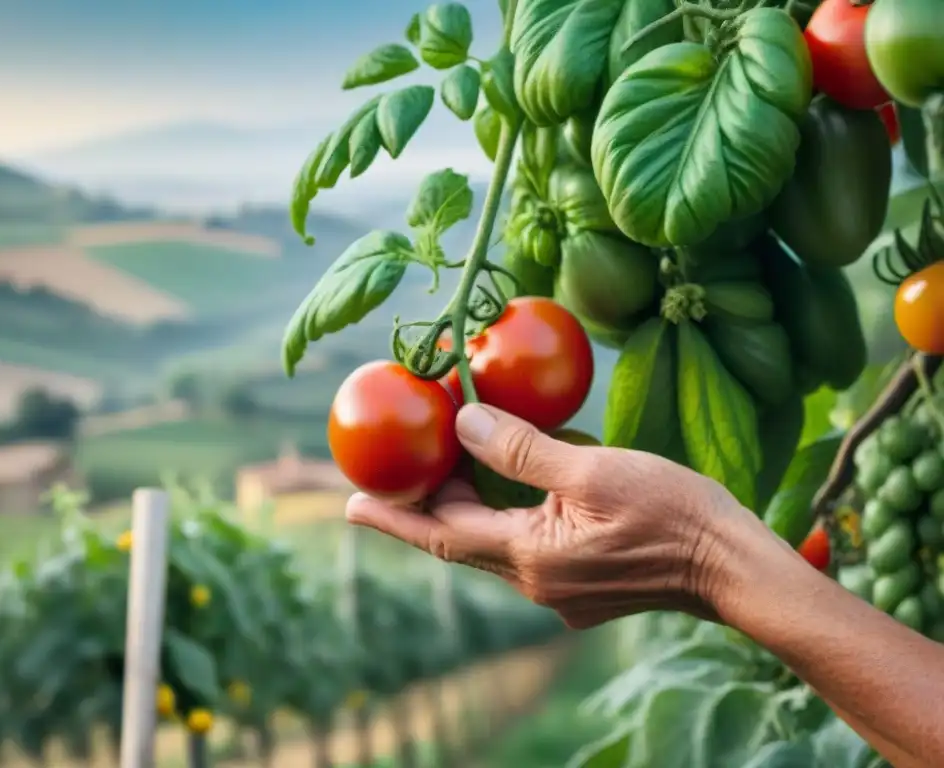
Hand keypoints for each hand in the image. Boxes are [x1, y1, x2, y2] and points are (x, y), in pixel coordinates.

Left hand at [345, 403, 772, 628]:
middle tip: (397, 467)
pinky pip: (524, 547)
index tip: (348, 503)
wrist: (733, 567)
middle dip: (426, 504)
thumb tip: (465, 421)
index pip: (440, 536)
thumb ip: (521, 449)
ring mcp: (559, 590)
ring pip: (493, 543)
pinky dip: (504, 515)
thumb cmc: (672, 513)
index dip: (393, 517)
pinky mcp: (581, 586)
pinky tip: (508, 485)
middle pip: (462, 540)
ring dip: (466, 508)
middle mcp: (535, 583)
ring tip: (444, 468)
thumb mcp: (592, 471)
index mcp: (529, 559)